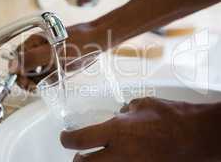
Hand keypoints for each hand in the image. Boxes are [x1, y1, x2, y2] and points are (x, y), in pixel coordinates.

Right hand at [9, 22, 102, 89]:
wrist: (97, 41)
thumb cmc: (78, 42)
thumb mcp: (53, 52)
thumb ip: (31, 58)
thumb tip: (12, 67)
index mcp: (33, 42)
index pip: (16, 59)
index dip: (17, 72)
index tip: (25, 83)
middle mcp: (37, 49)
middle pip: (23, 67)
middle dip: (27, 79)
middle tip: (35, 87)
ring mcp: (46, 56)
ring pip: (34, 73)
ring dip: (38, 80)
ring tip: (49, 81)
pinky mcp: (54, 62)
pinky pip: (45, 74)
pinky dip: (48, 79)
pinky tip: (56, 78)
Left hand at [60, 97, 219, 161]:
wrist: (194, 135)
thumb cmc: (170, 116)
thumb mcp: (143, 104)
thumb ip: (127, 110)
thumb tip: (120, 114)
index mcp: (116, 131)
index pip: (79, 139)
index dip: (67, 139)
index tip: (65, 136)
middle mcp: (119, 153)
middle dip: (78, 159)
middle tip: (79, 153)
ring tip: (98, 157)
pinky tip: (121, 158)